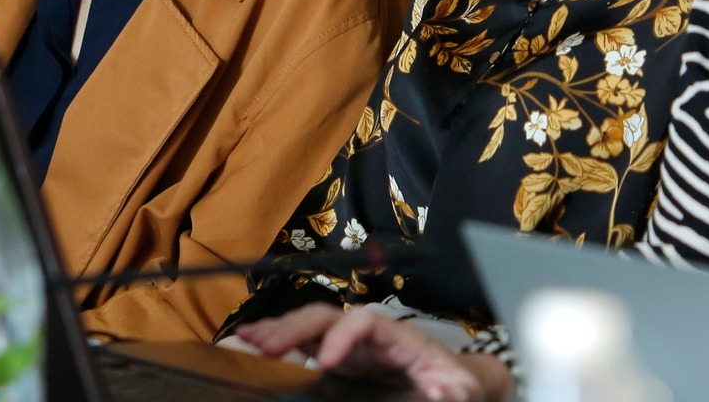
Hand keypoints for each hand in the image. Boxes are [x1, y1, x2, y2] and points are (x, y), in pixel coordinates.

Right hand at [232, 304, 512, 401]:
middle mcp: (368, 337)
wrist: (457, 389)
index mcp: (398, 339)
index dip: (342, 336)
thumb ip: (452, 391)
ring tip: (246, 343)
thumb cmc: (459, 388)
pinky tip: (250, 346)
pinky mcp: (338, 364)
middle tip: (264, 346)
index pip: (365, 322)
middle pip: (327, 317)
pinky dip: (277, 344)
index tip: (325, 362)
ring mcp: (351, 348)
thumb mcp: (462, 391)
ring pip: (309, 328)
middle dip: (295, 327)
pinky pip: (304, 347)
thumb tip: (442, 391)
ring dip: (278, 332)